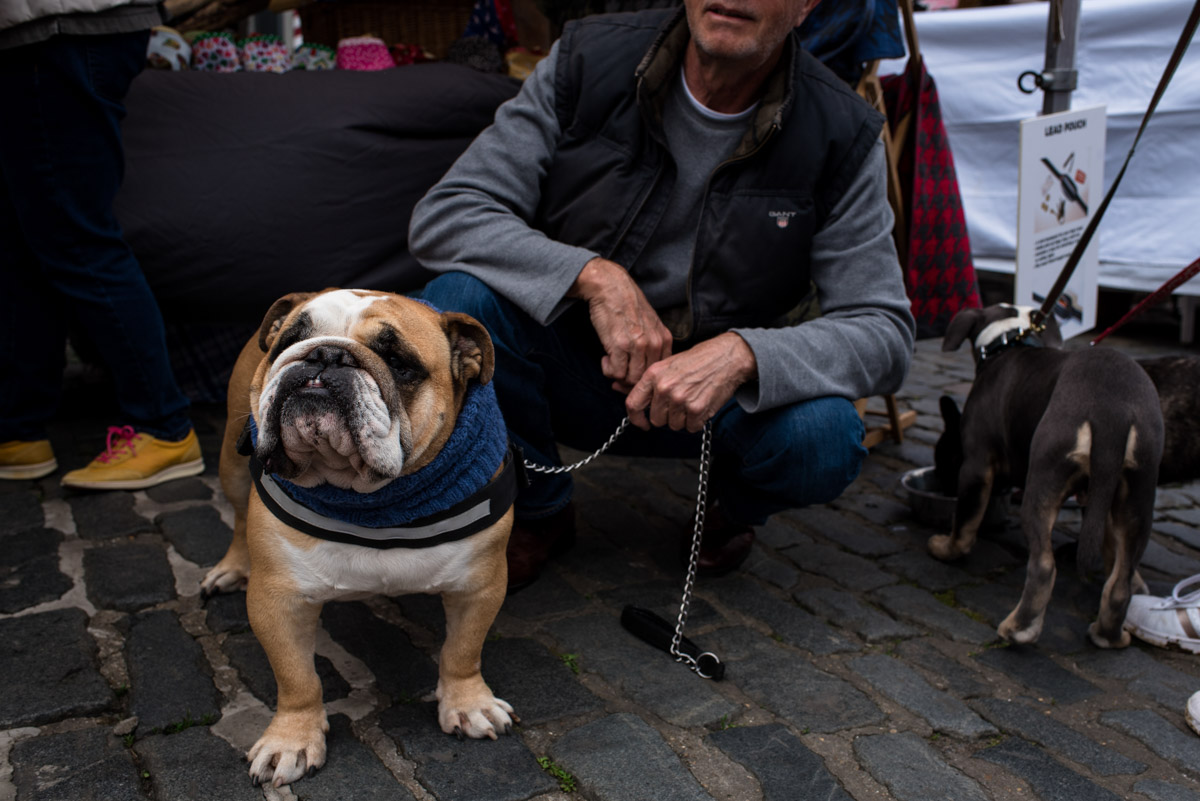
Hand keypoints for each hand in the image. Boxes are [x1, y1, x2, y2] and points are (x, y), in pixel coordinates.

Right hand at [569, 257, 672, 389]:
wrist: (611, 287)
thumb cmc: (627, 304)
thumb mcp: (650, 322)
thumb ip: (653, 343)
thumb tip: (646, 368)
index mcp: (664, 338)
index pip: (659, 371)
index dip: (645, 379)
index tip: (632, 377)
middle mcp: (654, 343)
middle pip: (646, 378)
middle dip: (630, 382)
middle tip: (618, 375)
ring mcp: (638, 346)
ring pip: (631, 379)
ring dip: (618, 375)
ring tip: (611, 362)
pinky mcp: (620, 346)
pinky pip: (616, 372)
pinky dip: (609, 370)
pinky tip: (606, 358)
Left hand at [625, 333, 757, 431]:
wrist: (726, 357)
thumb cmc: (697, 360)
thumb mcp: (667, 365)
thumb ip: (647, 382)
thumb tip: (618, 389)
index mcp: (653, 375)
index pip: (633, 404)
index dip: (636, 419)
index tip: (643, 423)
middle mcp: (664, 388)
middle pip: (656, 420)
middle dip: (667, 416)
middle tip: (680, 402)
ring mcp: (680, 399)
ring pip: (673, 425)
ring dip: (683, 419)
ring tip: (692, 400)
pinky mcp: (696, 409)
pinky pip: (690, 427)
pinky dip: (696, 421)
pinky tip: (701, 404)